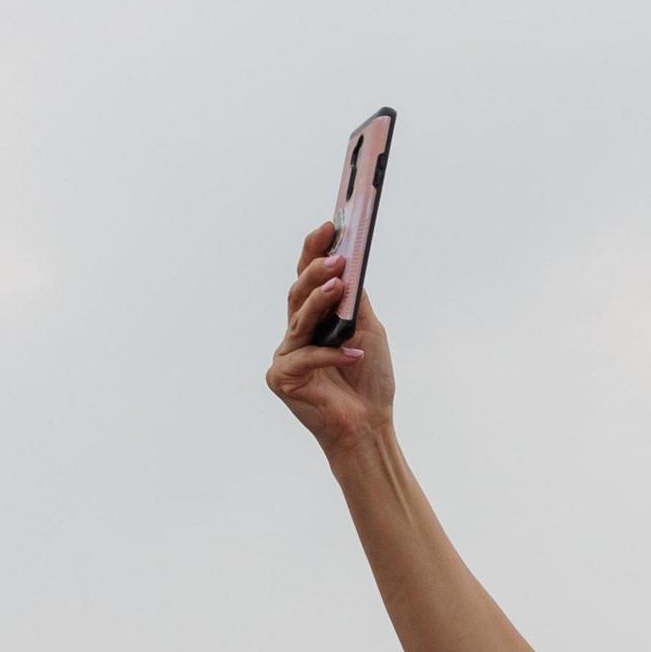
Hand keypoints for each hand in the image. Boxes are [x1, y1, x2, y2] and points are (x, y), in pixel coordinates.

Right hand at [266, 222, 398, 455]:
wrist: (369, 425)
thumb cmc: (368, 381)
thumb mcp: (368, 332)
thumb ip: (356, 302)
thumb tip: (351, 264)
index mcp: (313, 321)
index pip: (308, 279)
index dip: (313, 251)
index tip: (329, 226)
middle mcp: (295, 335)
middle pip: (298, 295)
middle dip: (316, 272)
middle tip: (336, 256)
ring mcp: (285, 356)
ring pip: (298, 320)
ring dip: (320, 301)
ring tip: (339, 284)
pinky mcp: (282, 379)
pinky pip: (306, 357)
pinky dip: (332, 355)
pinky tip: (355, 354)